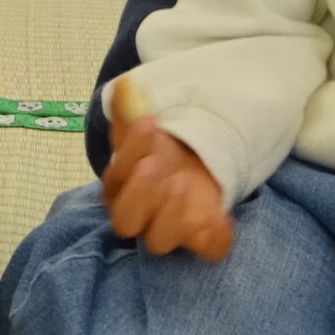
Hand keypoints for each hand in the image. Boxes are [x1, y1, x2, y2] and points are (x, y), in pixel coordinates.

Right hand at [102, 110, 234, 260]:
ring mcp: (171, 230)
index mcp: (120, 189)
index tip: (149, 122)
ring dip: (169, 215)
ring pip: (159, 241)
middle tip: (155, 163)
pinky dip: (214, 237)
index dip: (129, 153)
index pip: (115, 181)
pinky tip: (219, 214)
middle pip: (125, 222)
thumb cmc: (161, 149)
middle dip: (139, 193)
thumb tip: (125, 85)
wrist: (197, 164)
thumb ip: (131, 109)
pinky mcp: (203, 237)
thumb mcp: (145, 127)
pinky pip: (208, 249)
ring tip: (182, 182)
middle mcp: (139, 216)